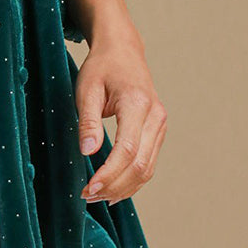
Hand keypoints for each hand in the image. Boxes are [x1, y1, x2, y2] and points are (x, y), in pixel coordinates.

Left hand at [76, 28, 167, 205]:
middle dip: (114, 186)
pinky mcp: (158, 131)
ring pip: (148, 168)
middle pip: (140, 164)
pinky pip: (149, 162)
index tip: (89, 187)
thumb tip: (88, 152)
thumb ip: (88, 121)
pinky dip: (133, 180)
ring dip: (124, 187)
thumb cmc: (101, 67)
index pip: (127, 149)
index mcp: (137, 103)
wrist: (123, 51)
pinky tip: (115, 189)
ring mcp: (160, 124)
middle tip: (87, 196)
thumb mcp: (86, 89)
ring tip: (97, 196)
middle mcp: (155, 116)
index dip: (109, 174)